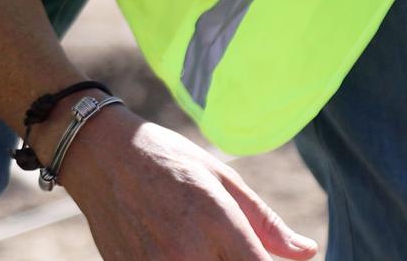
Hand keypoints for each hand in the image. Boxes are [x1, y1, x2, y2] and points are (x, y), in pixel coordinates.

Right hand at [55, 106, 317, 260]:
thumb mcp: (220, 179)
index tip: (272, 259)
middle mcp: (186, 254)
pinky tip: (174, 245)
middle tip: (232, 245)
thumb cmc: (165, 159)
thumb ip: (266, 223)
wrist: (97, 155)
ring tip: (203, 243)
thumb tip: (309, 253)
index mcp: (216, 223)